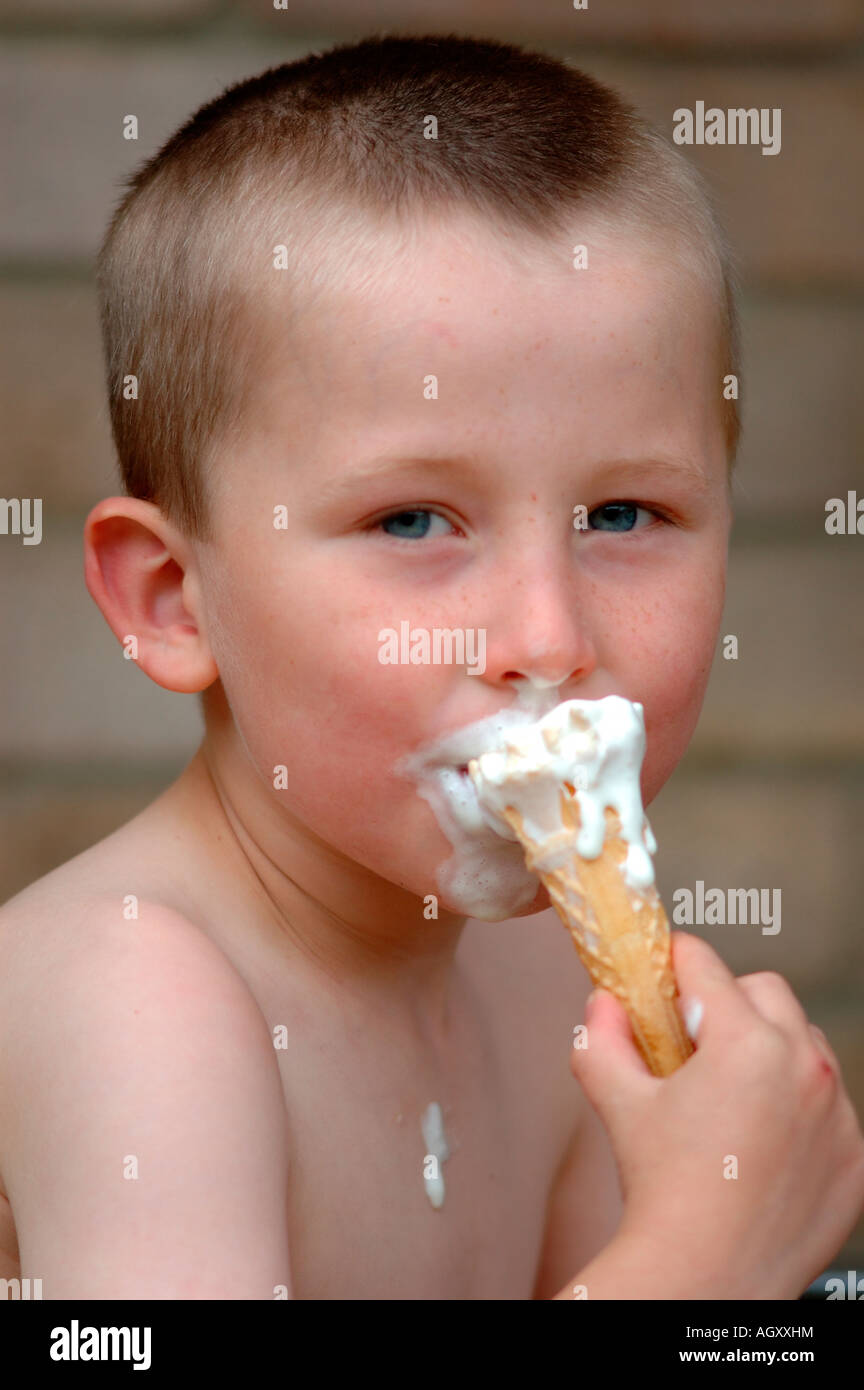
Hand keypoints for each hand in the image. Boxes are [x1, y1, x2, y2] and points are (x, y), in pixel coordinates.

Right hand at [570, 932, 863, 1298]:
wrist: (706, 1276)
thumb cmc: (661, 1189)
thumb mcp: (616, 1100)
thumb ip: (600, 1037)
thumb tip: (602, 1001)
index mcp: (746, 1042)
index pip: (705, 965)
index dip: (673, 961)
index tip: (662, 968)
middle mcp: (804, 1067)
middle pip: (766, 991)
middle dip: (728, 1001)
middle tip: (693, 1037)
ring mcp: (838, 1113)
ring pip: (805, 1044)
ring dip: (771, 1050)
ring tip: (730, 1091)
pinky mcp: (854, 1156)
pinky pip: (830, 1105)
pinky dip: (799, 1108)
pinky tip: (761, 1141)